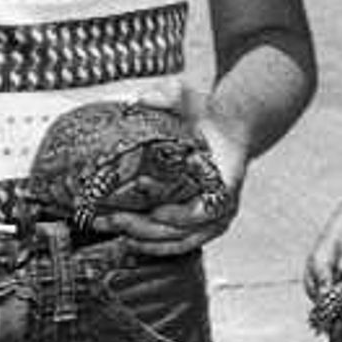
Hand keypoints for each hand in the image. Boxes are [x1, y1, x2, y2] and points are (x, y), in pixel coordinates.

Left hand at [93, 88, 247, 255]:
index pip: (206, 209)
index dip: (180, 215)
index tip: (155, 210)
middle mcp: (223, 207)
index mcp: (226, 179)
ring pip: (179, 242)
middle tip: (115, 219)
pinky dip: (154, 245)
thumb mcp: (189, 98)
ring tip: (114, 231)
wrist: (225, 131)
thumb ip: (169, 96)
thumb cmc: (207, 116)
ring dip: (146, 240)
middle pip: (185, 231)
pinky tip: (128, 240)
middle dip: (146, 228)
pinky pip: (177, 244)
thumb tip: (143, 100)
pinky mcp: (200, 228)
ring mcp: (213, 222)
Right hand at [306, 176, 341, 299]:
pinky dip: (316, 280)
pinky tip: (323, 306)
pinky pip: (319, 258)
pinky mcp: (334, 237)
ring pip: (318, 249)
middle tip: (325, 299)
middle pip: (329, 236)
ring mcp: (339, 223)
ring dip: (314, 279)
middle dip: (323, 267)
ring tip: (321, 311)